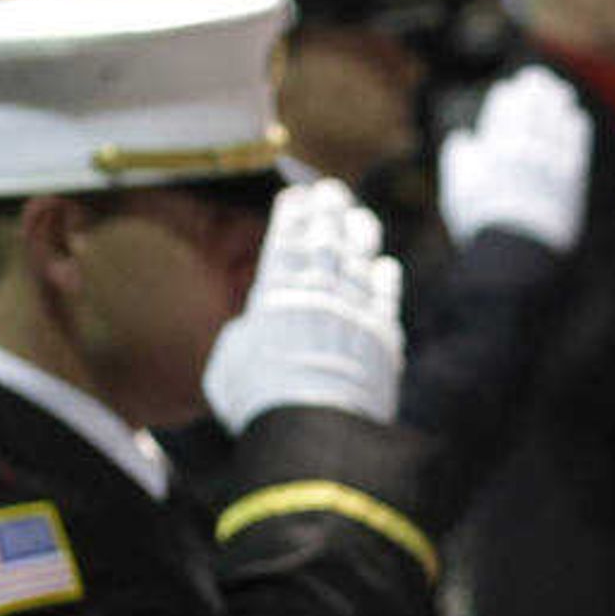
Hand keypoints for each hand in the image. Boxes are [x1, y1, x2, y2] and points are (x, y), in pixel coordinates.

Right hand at [203, 179, 403, 427]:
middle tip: (332, 190)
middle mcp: (319, 294)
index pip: (286, 242)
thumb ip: (243, 336)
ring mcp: (355, 312)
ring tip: (359, 217)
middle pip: (326, 242)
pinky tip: (384, 266)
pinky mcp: (383, 337)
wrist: (314, 425)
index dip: (293, 216)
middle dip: (329, 212)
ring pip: (359, 261)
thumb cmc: (258, 399)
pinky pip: (386, 298)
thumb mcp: (228, 362)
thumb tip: (254, 331)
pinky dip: (385, 278)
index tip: (297, 195)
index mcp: (275, 293)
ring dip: (360, 235)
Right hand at [436, 66, 592, 253]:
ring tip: (560, 91)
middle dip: (535, 93)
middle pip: (532, 114)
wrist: (517, 248)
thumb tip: (463, 139)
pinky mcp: (570, 180)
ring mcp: (549, 164)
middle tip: (539, 78)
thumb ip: (459, 159)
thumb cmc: (482, 222)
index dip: (509, 99)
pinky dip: (575, 129)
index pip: (503, 115)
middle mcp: (524, 151)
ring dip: (558, 105)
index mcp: (494, 150)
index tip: (512, 88)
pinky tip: (576, 117)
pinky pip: (575, 146)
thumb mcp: (457, 190)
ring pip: (556, 125)